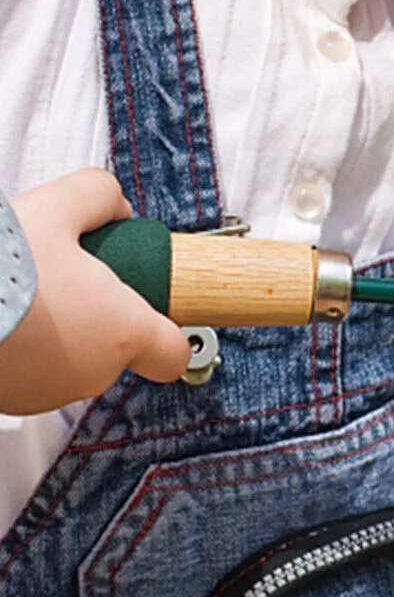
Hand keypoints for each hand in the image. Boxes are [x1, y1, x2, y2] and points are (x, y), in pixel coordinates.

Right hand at [0, 170, 190, 414]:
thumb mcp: (56, 205)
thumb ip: (99, 197)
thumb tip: (115, 206)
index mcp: (122, 332)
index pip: (173, 354)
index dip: (165, 330)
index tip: (148, 307)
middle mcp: (90, 373)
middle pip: (116, 351)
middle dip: (98, 317)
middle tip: (65, 280)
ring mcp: (44, 393)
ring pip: (69, 364)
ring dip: (57, 335)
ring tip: (25, 294)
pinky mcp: (5, 400)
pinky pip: (26, 374)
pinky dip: (21, 350)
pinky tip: (1, 317)